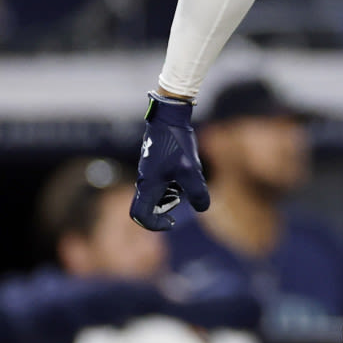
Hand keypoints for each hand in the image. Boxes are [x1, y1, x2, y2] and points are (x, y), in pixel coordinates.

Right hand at [130, 94, 207, 229]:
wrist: (169, 117)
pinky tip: (185, 174)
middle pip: (147, 208)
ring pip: (154, 196)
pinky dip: (171, 186)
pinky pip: (159, 184)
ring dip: (170, 197)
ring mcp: (149, 173)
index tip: (172, 221)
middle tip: (181, 199)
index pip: (140, 216)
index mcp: (149, 186)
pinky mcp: (154, 165)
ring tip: (185, 184)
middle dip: (165, 210)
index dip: (154, 225)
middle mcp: (145, 181)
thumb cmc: (177, 143)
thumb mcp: (191, 170)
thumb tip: (202, 209)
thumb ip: (197, 192)